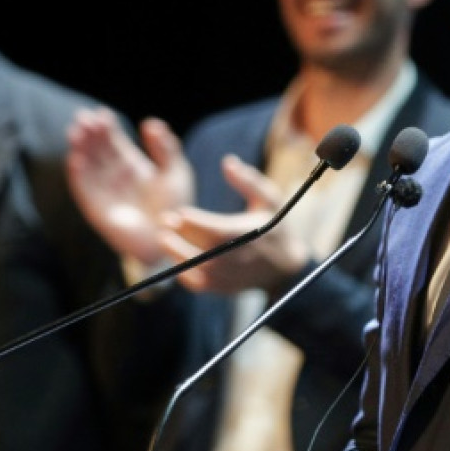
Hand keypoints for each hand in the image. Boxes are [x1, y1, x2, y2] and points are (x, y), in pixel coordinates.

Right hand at [66, 108, 194, 265]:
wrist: (170, 239)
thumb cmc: (176, 207)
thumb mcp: (176, 172)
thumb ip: (165, 147)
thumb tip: (150, 122)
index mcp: (132, 165)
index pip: (113, 140)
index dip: (106, 126)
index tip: (102, 113)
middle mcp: (115, 175)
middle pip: (96, 149)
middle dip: (89, 132)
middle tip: (83, 117)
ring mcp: (104, 190)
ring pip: (87, 165)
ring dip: (79, 148)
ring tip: (76, 132)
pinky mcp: (96, 208)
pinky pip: (83, 189)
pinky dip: (77, 174)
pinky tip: (75, 158)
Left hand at [161, 154, 310, 293]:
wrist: (285, 268)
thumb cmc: (276, 228)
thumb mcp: (270, 199)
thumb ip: (249, 180)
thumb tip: (227, 161)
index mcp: (245, 235)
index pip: (212, 230)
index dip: (192, 221)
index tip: (179, 212)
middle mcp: (234, 259)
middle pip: (199, 248)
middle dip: (178, 234)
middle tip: (164, 220)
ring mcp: (227, 276)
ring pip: (194, 267)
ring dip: (175, 252)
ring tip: (164, 237)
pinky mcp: (222, 288)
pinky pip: (196, 283)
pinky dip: (183, 272)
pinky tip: (175, 257)